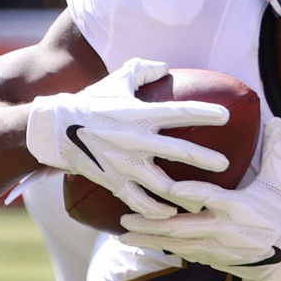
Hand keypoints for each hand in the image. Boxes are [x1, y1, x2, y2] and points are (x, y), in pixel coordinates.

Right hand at [24, 58, 231, 215]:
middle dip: (205, 159)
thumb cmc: (90, 102)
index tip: (225, 116)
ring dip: (186, 195)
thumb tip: (165, 66)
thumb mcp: (115, 81)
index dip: (204, 113)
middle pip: (178, 151)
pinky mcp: (114, 182)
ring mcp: (124, 164)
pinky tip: (171, 214)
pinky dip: (156, 211)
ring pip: (163, 186)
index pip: (178, 112)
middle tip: (225, 164)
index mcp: (138, 114)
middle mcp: (134, 140)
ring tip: (205, 201)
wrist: (55, 129)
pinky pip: (139, 202)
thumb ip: (142, 70)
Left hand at [119, 121, 280, 280]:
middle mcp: (224, 229)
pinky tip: (144, 245)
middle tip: (124, 216)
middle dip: (150, 223)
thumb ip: (274, 150)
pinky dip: (164, 249)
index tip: (169, 186)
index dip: (190, 192)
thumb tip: (277, 119)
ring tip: (123, 236)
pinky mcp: (217, 259)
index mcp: (239, 207)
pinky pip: (186, 254)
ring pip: (177, 245)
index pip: (211, 197)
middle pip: (181, 227)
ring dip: (149, 240)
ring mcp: (219, 248)